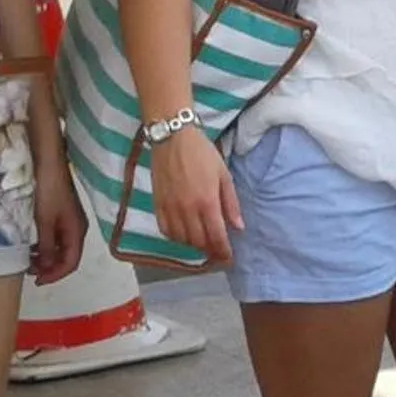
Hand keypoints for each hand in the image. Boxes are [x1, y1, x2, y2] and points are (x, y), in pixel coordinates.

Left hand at [30, 162, 86, 284]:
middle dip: (50, 268)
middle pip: (67, 257)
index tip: (36, 281)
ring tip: (28, 261)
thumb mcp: (45, 220)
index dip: (55, 275)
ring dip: (46, 258)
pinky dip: (45, 246)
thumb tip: (46, 267)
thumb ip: (47, 245)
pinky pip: (55, 238)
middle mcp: (76, 229)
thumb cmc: (48, 190)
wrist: (49, 162)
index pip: (71, 263)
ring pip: (61, 248)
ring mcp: (69, 221)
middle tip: (29, 272)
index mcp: (76, 231)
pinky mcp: (60, 215)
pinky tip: (32, 246)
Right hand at [150, 123, 241, 263]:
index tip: (228, 259)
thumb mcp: (224, 175)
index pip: (216, 236)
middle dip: (210, 251)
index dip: (223, 252)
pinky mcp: (157, 205)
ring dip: (194, 245)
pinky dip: (176, 237)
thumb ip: (231, 203)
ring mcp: (170, 208)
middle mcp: (187, 209)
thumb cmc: (202, 153)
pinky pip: (166, 230)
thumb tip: (238, 227)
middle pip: (199, 242)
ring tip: (203, 242)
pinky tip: (184, 234)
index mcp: (207, 202)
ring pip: (182, 239)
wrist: (172, 138)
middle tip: (218, 252)